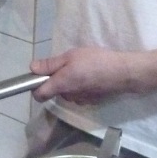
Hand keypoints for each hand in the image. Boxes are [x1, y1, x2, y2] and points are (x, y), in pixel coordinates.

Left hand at [29, 47, 143, 105]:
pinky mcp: (92, 101)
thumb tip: (32, 68)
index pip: (39, 95)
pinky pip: (80, 94)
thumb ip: (50, 64)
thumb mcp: (71, 56)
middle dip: (56, 80)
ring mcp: (82, 100)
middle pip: (54, 92)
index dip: (35, 86)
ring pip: (68, 93)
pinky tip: (91, 76)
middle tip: (68, 65)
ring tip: (82, 69)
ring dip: (70, 83)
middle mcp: (69, 96)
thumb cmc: (96, 61)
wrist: (124, 73)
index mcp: (61, 85)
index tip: (40, 76)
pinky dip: (81, 87)